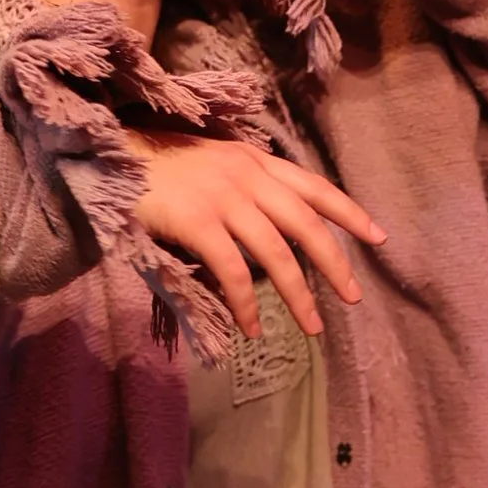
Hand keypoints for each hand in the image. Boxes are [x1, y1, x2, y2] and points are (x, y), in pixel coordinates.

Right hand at [124, 135, 384, 342]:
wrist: (108, 159)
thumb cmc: (156, 167)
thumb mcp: (212, 164)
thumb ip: (244, 187)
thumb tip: (272, 228)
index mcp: (254, 160)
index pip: (315, 187)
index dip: (350, 213)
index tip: (378, 237)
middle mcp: (247, 175)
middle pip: (307, 224)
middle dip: (335, 264)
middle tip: (353, 297)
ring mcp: (223, 198)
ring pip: (277, 253)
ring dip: (299, 295)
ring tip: (313, 326)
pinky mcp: (197, 223)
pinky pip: (233, 272)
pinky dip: (247, 305)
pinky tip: (254, 328)